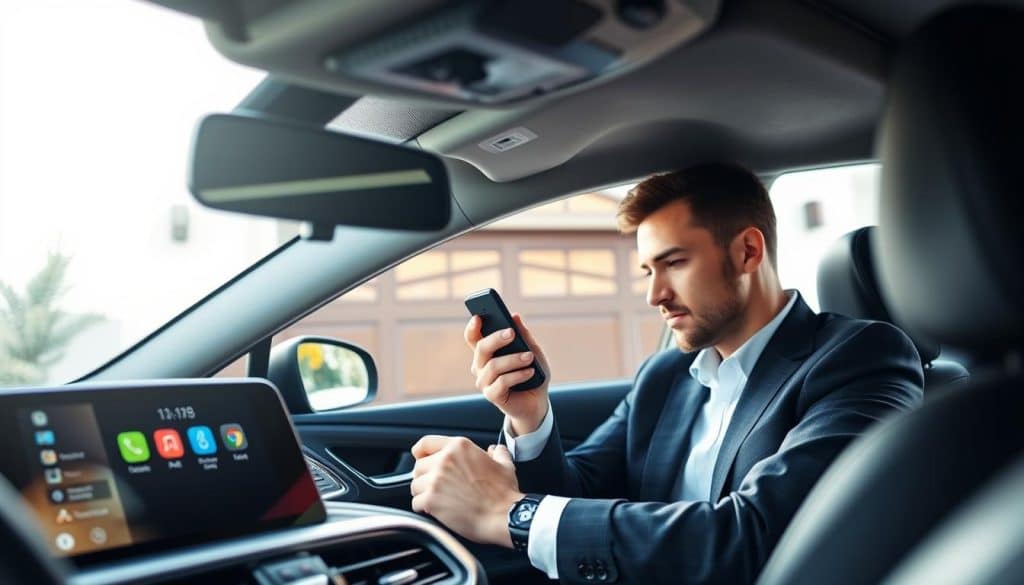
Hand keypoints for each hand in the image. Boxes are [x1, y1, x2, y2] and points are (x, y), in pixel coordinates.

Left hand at [410, 435, 522, 546]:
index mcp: (459, 447)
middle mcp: (445, 460)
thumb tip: (494, 450)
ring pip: (415, 485)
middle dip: (425, 477)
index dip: (421, 452)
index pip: (425, 443)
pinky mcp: (431, 500)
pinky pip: (416, 503)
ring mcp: (436, 480)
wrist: (502, 516)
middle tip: (437, 487)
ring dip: (423, 493)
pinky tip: (436, 511)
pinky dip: (424, 508)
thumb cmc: (504, 493)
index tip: (421, 459)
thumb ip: (497, 453)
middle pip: (419, 466)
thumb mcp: (505, 465)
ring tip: (438, 500)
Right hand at [465, 313, 550, 434]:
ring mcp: (484, 382)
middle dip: (496, 338)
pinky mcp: (492, 395)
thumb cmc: (532, 373)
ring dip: (513, 359)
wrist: (537, 401)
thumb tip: (515, 316)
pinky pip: (502, 382)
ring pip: (493, 366)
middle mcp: (481, 366)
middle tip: (512, 333)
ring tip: (530, 356)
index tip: (478, 317)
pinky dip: (518, 375)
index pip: (473, 337)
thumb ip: (524, 335)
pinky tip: (530, 372)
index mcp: (487, 353)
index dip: (473, 327)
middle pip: (481, 348)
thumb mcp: (533, 351)